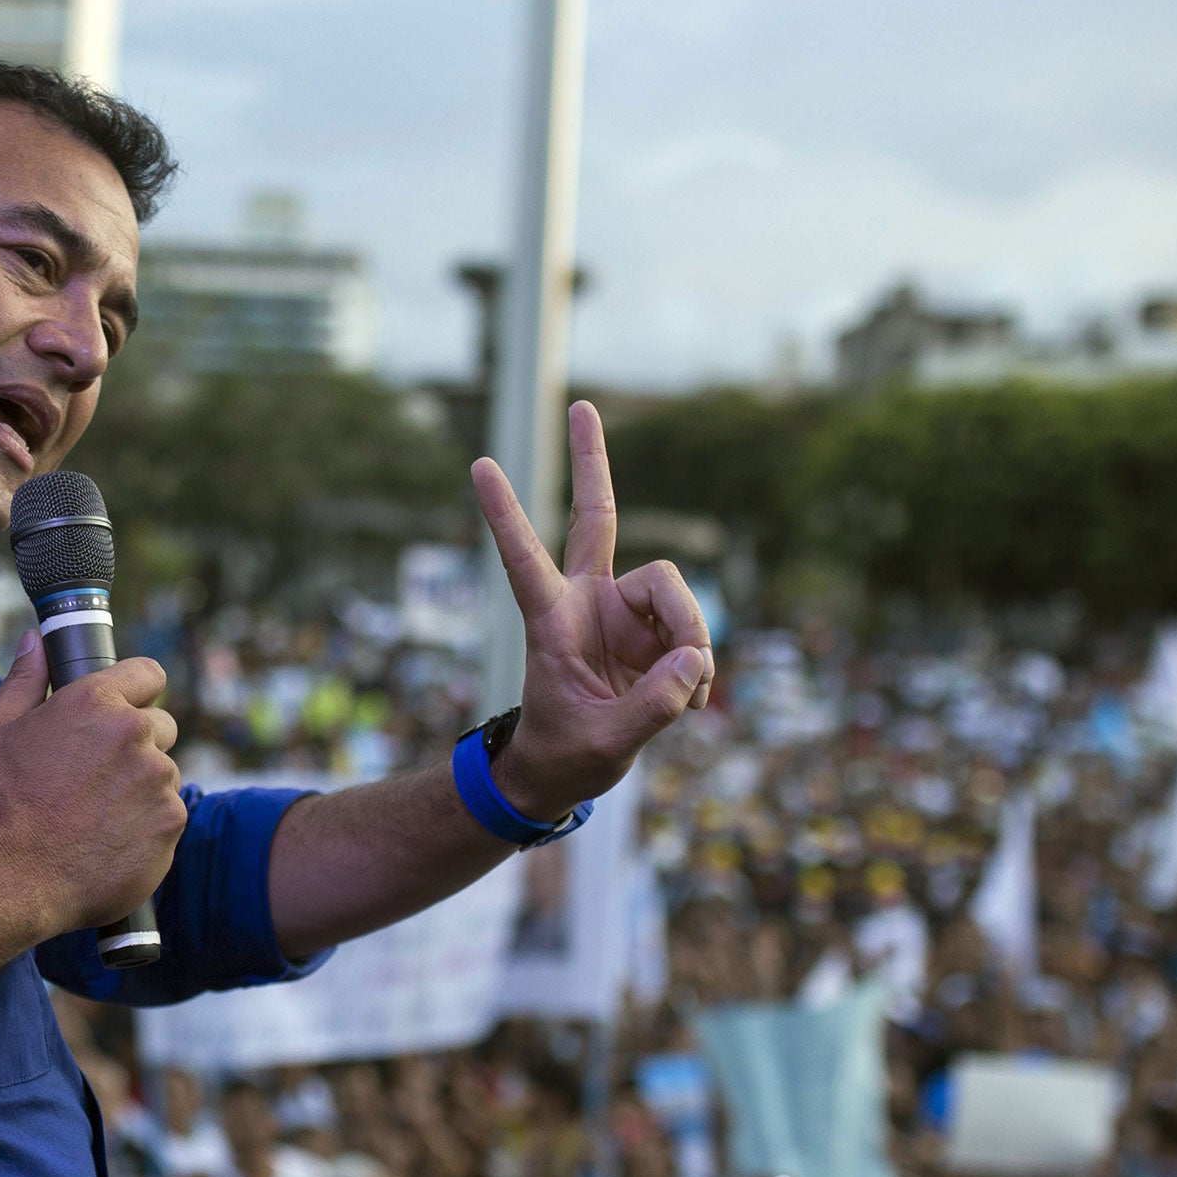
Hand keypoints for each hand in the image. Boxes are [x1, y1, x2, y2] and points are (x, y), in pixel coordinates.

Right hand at [0, 634, 184, 935]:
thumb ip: (23, 680)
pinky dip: (150, 825)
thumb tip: (35, 641)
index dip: (138, 692)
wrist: (17, 877)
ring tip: (100, 814)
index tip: (125, 710)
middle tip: (100, 775)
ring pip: (165, 774)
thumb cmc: (1, 803)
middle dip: (139, 744)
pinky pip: (170, 813)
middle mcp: (136, 734)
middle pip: (162, 726)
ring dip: (143, 787)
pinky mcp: (172, 821)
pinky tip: (114, 839)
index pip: (149, 673)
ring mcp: (159, 779)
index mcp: (97, 702)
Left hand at [473, 401, 712, 819]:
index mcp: (550, 621)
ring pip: (674, 589)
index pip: (524, 559)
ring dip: (692, 636)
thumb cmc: (568, 755)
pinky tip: (689, 699)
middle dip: (589, 461)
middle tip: (580, 404)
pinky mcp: (654, 631)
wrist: (570, 772)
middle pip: (596, 517)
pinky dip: (698, 667)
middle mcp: (586, 601)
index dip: (506, 515)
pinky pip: (692, 631)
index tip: (478, 465)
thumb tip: (693, 657)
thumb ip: (653, 703)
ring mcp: (622, 611)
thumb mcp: (607, 742)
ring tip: (689, 694)